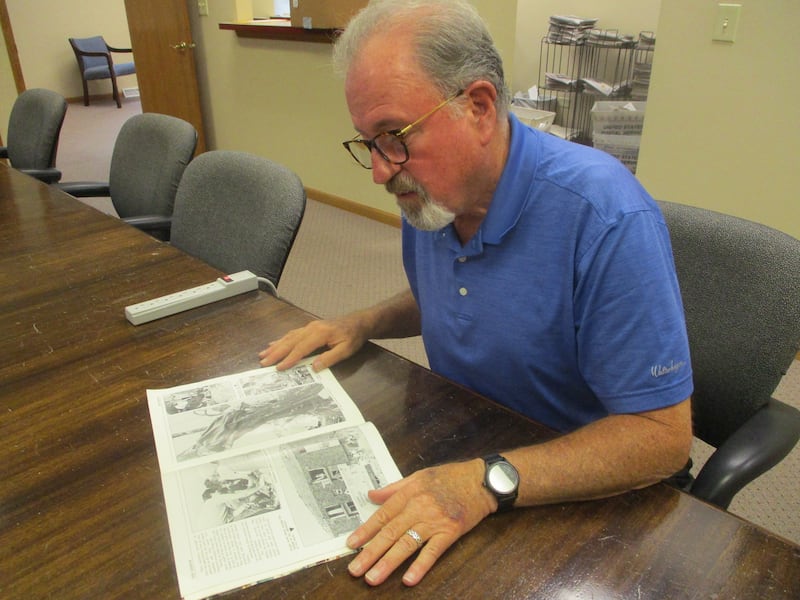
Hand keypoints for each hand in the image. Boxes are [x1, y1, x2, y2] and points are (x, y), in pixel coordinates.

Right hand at [258, 315, 367, 370]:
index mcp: (320, 334)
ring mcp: (309, 327)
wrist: (359, 322)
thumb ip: (330, 358)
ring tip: (263, 354)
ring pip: (289, 337)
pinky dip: (281, 339)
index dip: (289, 359)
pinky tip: (273, 343)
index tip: (279, 368)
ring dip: (275, 346)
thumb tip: (314, 367)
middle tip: (263, 362)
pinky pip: (292, 333)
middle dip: (276, 353)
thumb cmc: (353, 337)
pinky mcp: (309, 327)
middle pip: (290, 342)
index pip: (301, 348)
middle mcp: (311, 328)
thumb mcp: (346, 349)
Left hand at [346, 459, 495, 585]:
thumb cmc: (451, 477)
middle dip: (370, 552)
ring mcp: (435, 520)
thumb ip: (394, 488)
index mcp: (410, 493)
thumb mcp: (419, 476)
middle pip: (390, 532)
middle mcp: (419, 507)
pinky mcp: (451, 531)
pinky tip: (409, 579)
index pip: (382, 515)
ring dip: (388, 563)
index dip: (366, 531)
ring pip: (407, 544)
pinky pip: (433, 551)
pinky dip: (420, 565)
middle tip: (355, 569)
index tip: (351, 544)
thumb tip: (371, 495)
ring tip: (373, 577)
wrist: (482, 480)